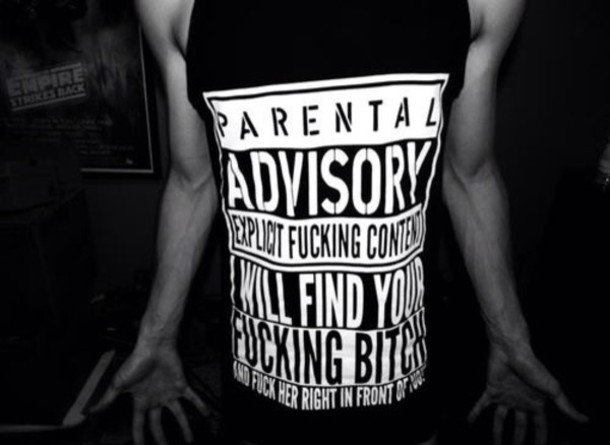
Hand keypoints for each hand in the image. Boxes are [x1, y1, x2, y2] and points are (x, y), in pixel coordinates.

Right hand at [89, 343, 208, 444]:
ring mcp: (169, 393)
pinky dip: (201, 406)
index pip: (139, 424)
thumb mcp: (118, 384)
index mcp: (141, 401)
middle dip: (162, 439)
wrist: (153, 346)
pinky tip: (208, 415)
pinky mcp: (181, 385)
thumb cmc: (136, 362)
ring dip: (185, 428)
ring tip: (190, 441)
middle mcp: (156, 399)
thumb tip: (88, 412)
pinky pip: (194, 398)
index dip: (139, 438)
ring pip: (179, 416)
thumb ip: (107, 400)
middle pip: (159, 425)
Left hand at [468, 346, 587, 444]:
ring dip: (497, 433)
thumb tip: (585, 420)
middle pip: (519, 427)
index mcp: (535, 403)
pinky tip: (469, 421)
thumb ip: (566, 406)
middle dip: (517, 440)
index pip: (539, 427)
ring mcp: (505, 397)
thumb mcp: (553, 389)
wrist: (512, 351)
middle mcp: (520, 402)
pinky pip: (481, 404)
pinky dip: (475, 412)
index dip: (539, 439)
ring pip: (500, 420)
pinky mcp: (492, 390)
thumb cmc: (534, 368)